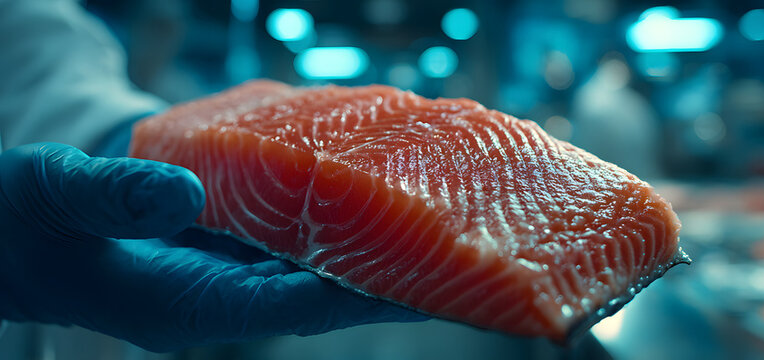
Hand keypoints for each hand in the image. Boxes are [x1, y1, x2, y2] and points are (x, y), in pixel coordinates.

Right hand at [0, 143, 425, 351]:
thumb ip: (113, 197)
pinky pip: (288, 234)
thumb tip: (186, 193)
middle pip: (316, 290)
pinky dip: (326, 213)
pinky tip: (362, 187)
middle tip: (452, 255)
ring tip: (428, 218)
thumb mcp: (51, 197)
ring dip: (364, 243)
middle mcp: (216, 293)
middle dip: (380, 274)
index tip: (414, 284)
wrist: (11, 229)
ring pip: (310, 262)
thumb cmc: (22, 221)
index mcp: (181, 304)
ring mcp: (223, 270)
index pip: (286, 306)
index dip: (351, 293)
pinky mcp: (223, 245)